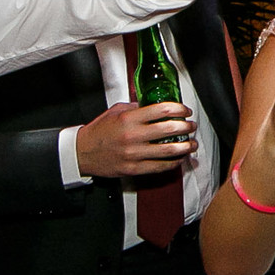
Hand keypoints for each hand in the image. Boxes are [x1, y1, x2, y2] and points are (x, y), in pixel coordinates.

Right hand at [76, 101, 196, 177]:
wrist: (83, 153)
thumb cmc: (99, 131)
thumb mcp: (115, 112)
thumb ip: (135, 108)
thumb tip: (155, 106)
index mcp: (128, 119)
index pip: (161, 110)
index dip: (178, 109)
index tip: (185, 110)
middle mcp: (133, 136)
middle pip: (169, 129)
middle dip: (185, 127)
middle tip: (191, 126)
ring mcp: (134, 154)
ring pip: (168, 150)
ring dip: (185, 147)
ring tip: (191, 144)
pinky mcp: (134, 169)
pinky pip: (160, 166)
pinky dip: (173, 162)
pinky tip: (179, 158)